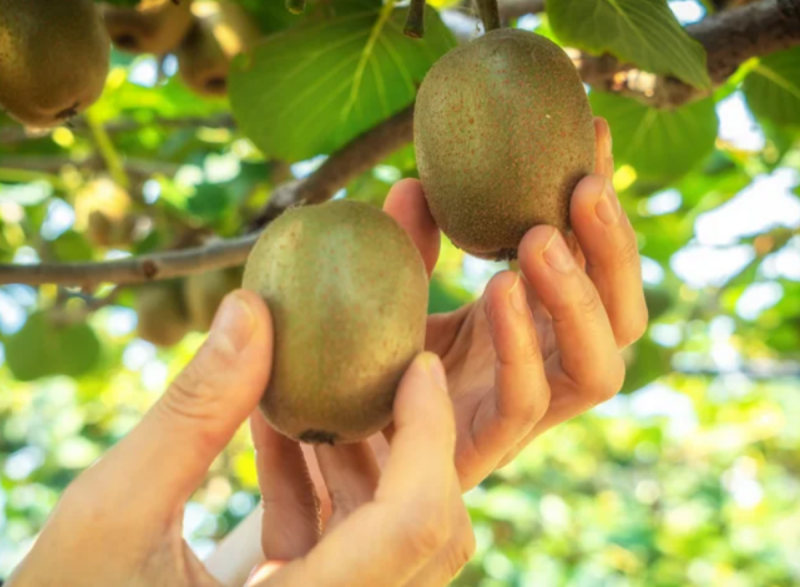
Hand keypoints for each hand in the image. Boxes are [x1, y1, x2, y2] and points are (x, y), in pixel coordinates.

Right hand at [7, 292, 473, 586]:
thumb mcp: (115, 509)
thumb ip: (193, 412)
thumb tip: (250, 310)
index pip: (412, 524)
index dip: (429, 433)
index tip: (419, 362)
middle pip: (431, 535)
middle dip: (419, 443)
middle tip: (394, 370)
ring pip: (403, 540)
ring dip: (372, 461)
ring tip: (317, 396)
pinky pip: (359, 547)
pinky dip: (333, 489)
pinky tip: (278, 438)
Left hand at [382, 118, 646, 489]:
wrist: (343, 431)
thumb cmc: (382, 356)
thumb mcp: (402, 289)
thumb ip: (414, 243)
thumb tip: (415, 183)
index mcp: (540, 323)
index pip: (594, 264)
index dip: (602, 203)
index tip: (593, 133)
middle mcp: (548, 364)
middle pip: (622, 316)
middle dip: (614, 249)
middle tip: (583, 183)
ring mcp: (527, 410)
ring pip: (601, 368)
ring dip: (581, 298)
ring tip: (539, 237)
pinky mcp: (489, 445)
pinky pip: (525, 403)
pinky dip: (520, 347)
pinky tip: (498, 290)